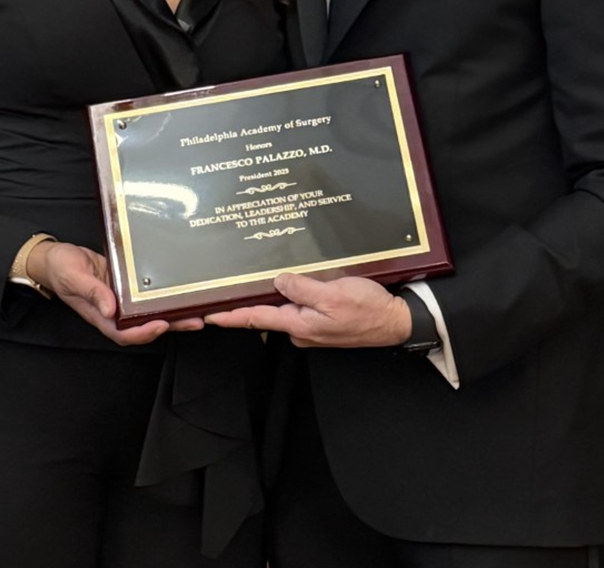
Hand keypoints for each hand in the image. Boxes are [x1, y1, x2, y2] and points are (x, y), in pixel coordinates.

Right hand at [29, 241, 202, 345]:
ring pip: (149, 310)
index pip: (124, 333)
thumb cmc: (60, 269)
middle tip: (194, 320)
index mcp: (101, 315)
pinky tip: (178, 289)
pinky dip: (162, 294)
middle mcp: (114, 311)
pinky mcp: (126, 284)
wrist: (55, 257)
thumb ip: (92, 292)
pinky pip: (146, 294)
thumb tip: (110, 308)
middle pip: (144, 325)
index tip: (161, 325)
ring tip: (196, 309)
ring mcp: (121, 298)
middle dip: (170, 325)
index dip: (144, 333)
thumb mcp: (73, 277)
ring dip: (171, 312)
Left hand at [204, 274, 410, 347]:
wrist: (395, 322)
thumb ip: (303, 288)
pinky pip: (301, 306)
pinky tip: (296, 281)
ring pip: (286, 307)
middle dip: (253, 298)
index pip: (256, 319)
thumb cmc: (368, 310)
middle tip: (234, 281)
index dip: (230, 316)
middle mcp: (301, 330)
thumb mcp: (334, 293)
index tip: (208, 315)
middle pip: (269, 312)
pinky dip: (296, 294)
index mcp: (299, 324)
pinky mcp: (322, 322)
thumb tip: (278, 281)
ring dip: (277, 293)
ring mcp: (312, 328)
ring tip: (266, 273)